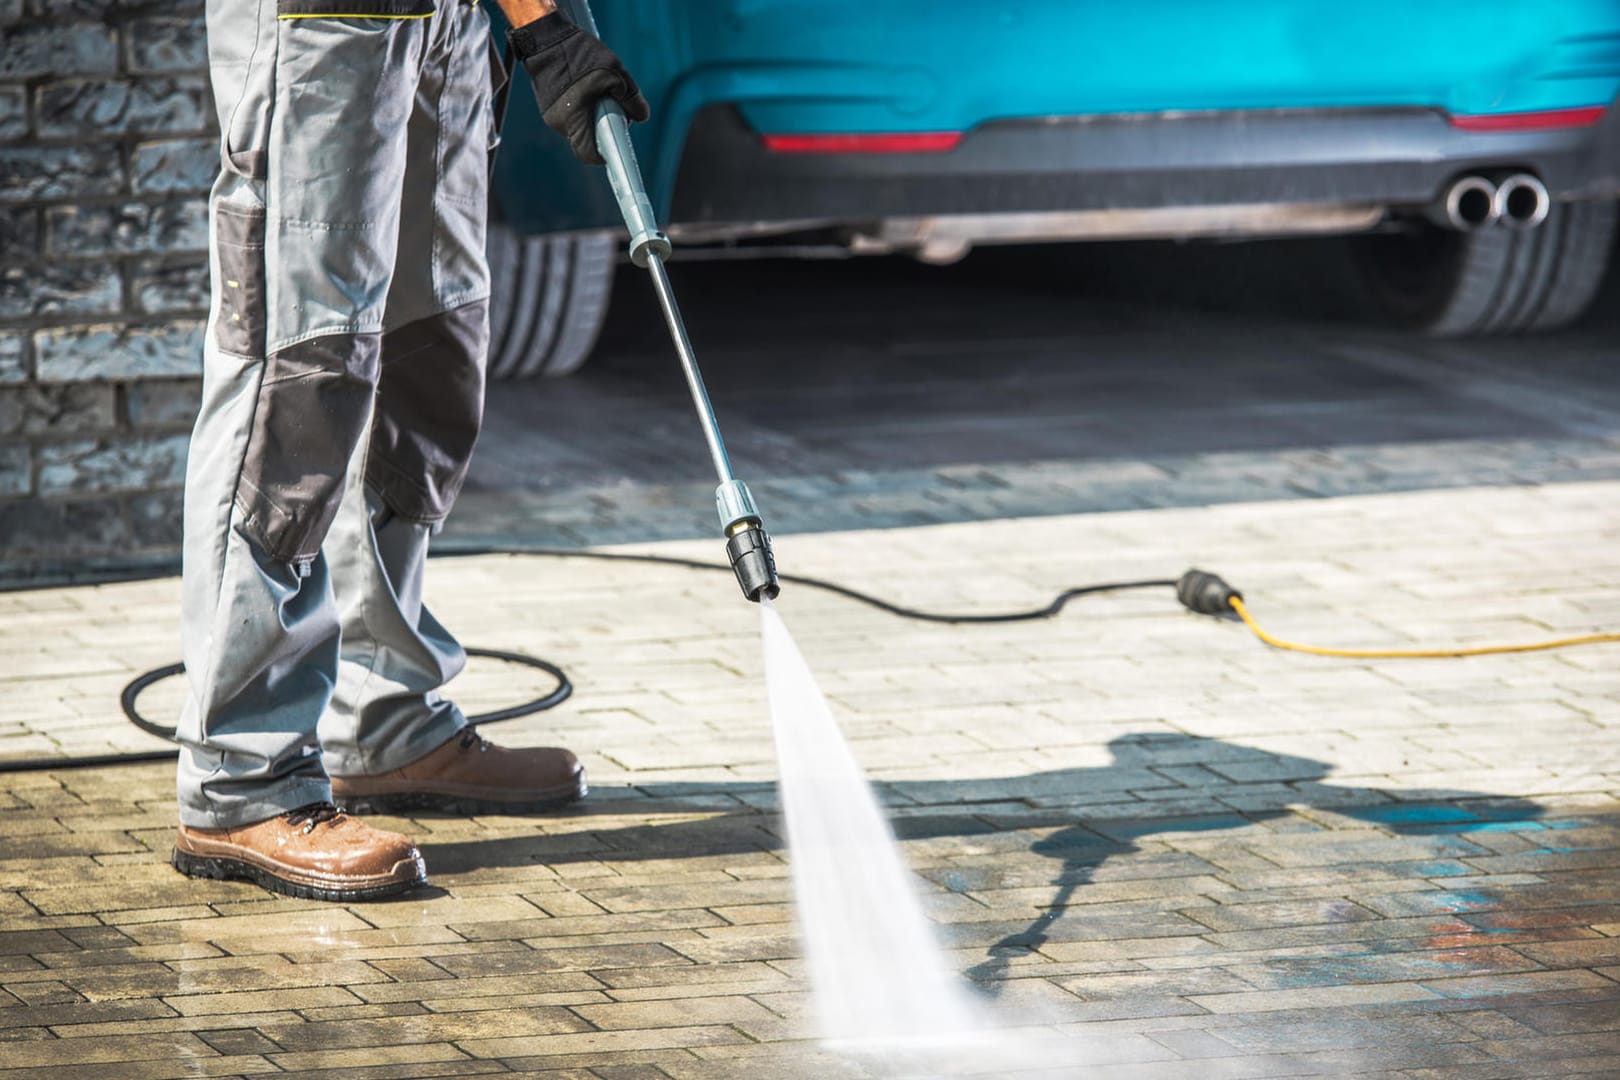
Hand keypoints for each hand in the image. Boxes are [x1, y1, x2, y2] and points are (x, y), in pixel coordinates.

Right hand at [509, 11, 649, 165]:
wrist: (545, 37)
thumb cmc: (579, 54)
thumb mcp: (615, 73)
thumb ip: (632, 99)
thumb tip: (641, 117)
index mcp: (574, 118)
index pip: (588, 154)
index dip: (604, 155)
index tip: (616, 147)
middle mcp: (559, 122)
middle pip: (586, 140)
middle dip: (603, 130)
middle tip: (613, 109)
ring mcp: (551, 115)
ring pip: (580, 127)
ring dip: (593, 117)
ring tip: (599, 92)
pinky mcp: (548, 106)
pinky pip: (571, 116)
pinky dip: (583, 109)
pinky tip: (587, 89)